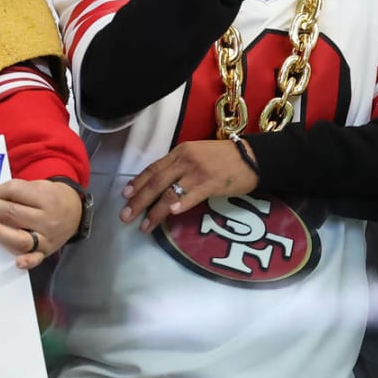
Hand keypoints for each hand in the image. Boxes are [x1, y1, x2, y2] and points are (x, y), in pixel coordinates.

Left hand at [0, 178, 84, 269]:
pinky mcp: (46, 251)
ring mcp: (46, 237)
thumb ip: (13, 190)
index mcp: (44, 197)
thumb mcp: (36, 186)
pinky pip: (36, 258)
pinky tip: (17, 262)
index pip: (15, 192)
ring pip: (20, 238)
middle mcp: (46, 218)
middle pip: (14, 213)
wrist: (75, 211)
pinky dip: (27, 261)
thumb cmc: (49, 197)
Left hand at [121, 139, 257, 232]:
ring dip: (154, 211)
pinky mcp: (212, 183)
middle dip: (138, 200)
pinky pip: (192, 195)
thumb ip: (180, 166)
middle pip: (156, 181)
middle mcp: (185, 160)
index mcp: (180, 152)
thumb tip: (161, 184)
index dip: (137, 182)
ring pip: (169, 192)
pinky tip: (170, 213)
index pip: (153, 168)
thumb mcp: (198, 155)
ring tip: (144, 226)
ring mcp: (198, 171)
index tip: (125, 196)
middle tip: (125, 216)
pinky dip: (179, 204)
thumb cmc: (225, 158)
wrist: (253, 157)